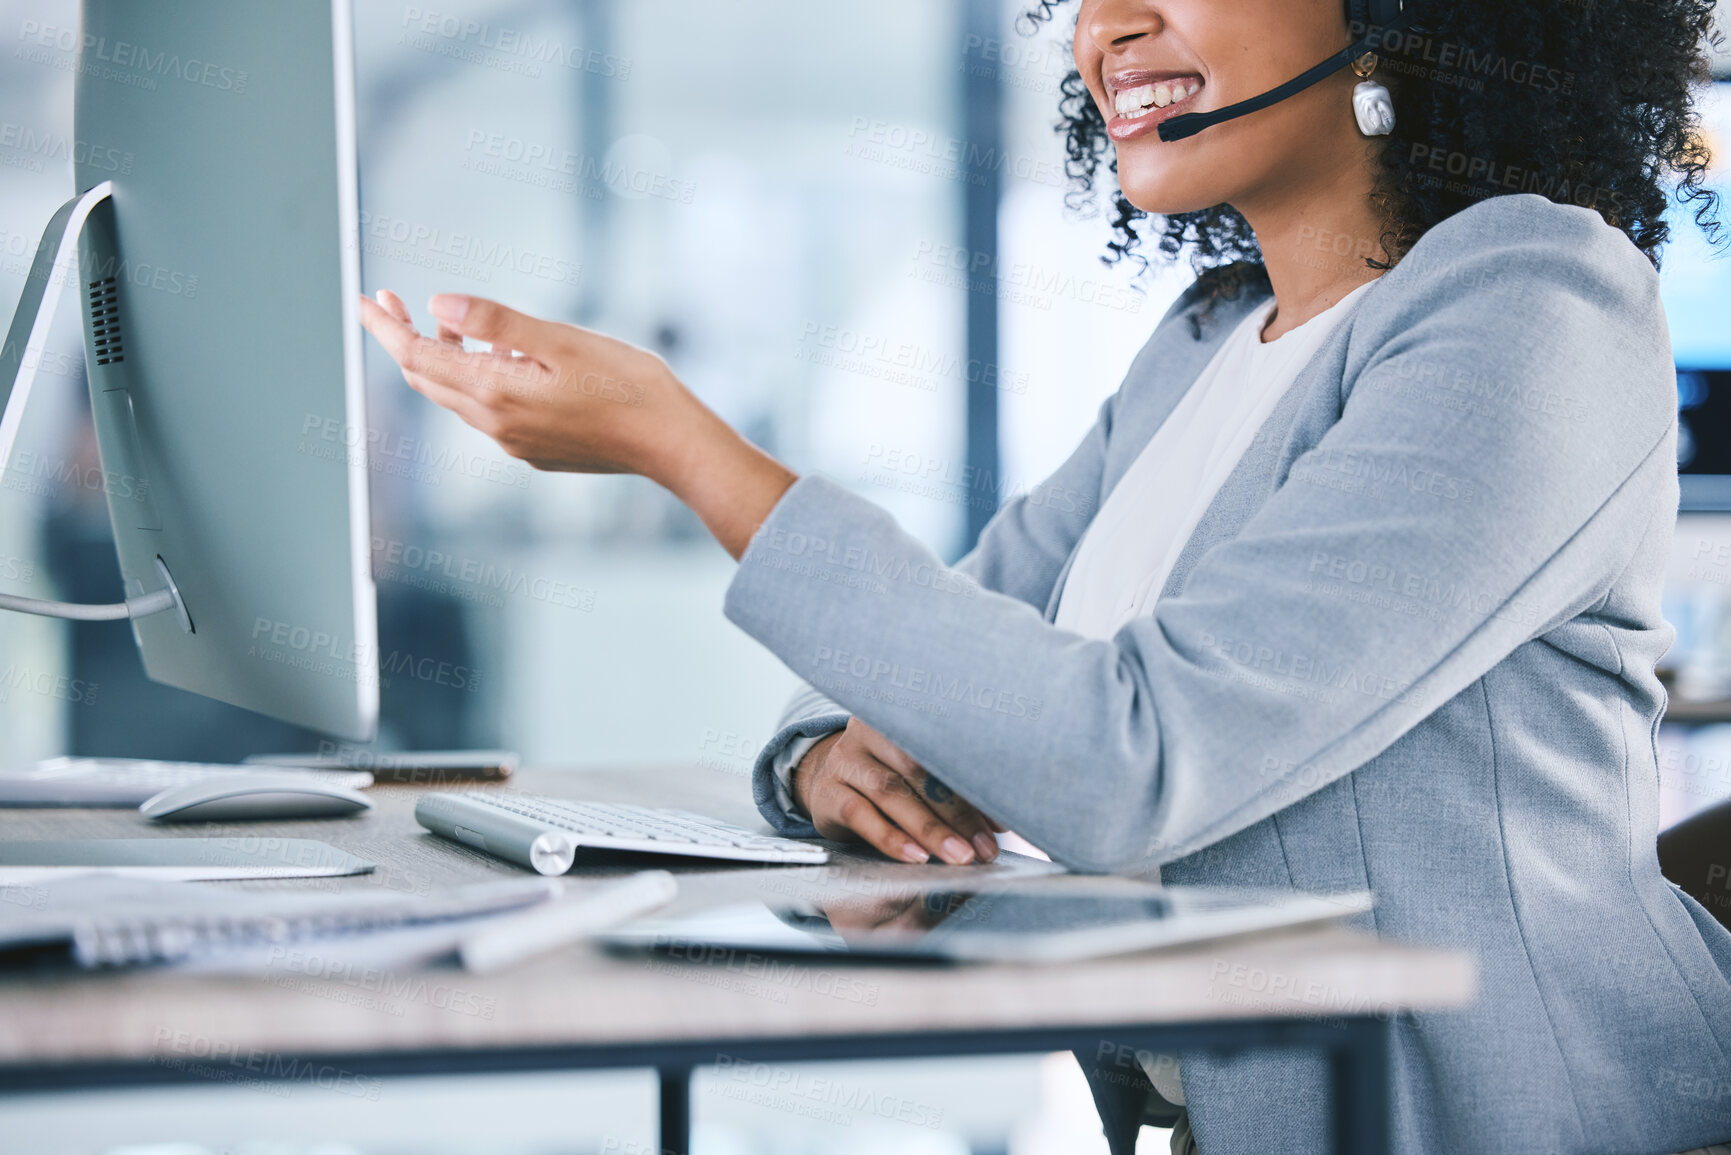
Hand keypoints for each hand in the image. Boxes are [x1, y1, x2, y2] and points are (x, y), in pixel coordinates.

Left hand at [359, 290, 794, 557]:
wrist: (669, 443)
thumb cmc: (626, 386)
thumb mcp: (561, 339)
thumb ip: (496, 321)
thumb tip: (438, 304)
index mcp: (496, 390)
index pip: (418, 357)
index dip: (386, 327)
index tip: (366, 299)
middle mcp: (495, 423)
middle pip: (427, 380)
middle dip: (404, 341)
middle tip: (393, 302)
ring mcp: (514, 442)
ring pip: (457, 397)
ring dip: (443, 359)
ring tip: (453, 323)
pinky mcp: (536, 451)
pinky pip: (488, 413)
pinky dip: (477, 380)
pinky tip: (501, 361)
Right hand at [792, 718, 1004, 865]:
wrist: (828, 783)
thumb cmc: (889, 778)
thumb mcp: (921, 776)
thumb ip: (957, 793)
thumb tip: (998, 825)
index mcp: (902, 716)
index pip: (944, 747)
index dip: (975, 782)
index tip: (1003, 819)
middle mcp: (870, 731)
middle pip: (919, 769)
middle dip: (957, 812)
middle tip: (984, 847)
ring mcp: (845, 760)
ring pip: (891, 792)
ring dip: (929, 828)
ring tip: (958, 856)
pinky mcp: (827, 792)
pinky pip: (860, 814)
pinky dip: (891, 838)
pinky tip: (916, 856)